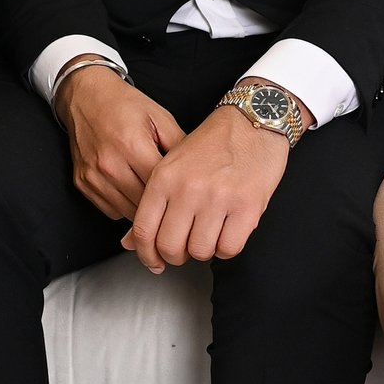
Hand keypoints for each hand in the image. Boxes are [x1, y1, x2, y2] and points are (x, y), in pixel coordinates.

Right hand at [54, 63, 186, 220]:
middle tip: (174, 199)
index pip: (162, 186)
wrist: (86, 96)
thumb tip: (197, 171)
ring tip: (154, 195)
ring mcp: (93, 177)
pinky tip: (132, 191)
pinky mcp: (82, 184)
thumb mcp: (160, 117)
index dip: (177, 192)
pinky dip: (124, 206)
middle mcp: (109, 164)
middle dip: (162, 203)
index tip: (187, 194)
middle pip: (145, 203)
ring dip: (143, 208)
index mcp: (132, 145)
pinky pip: (111, 210)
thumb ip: (180, 145)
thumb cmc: (124, 105)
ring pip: (127, 212)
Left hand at [123, 104, 287, 272]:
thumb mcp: (173, 166)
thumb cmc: (213, 144)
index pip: (144, 231)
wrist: (253, 121)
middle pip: (170, 247)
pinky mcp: (248, 206)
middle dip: (177, 255)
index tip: (155, 262)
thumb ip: (152, 205)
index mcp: (164, 177)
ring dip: (205, 250)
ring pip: (200, 252)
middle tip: (186, 246)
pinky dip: (227, 247)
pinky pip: (229, 248)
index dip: (147, 255)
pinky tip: (228, 231)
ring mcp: (219, 198)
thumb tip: (130, 243)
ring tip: (210, 232)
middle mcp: (188, 189)